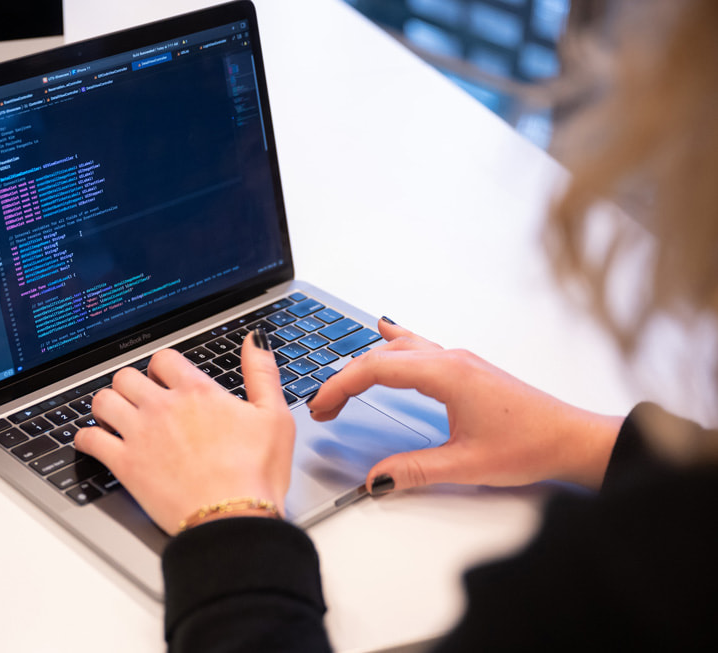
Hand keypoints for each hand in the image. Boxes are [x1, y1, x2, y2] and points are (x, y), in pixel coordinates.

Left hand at [74, 330, 295, 534]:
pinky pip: (90, 440)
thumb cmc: (256, 473)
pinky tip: (92, 441)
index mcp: (197, 392)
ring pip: (103, 400)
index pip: (164, 358)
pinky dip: (86, 438)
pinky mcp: (125, 464)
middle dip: (131, 384)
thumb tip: (255, 340)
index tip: (164, 377)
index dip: (162, 366)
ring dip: (106, 405)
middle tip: (138, 398)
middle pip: (127, 376)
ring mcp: (140, 435)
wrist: (232, 518)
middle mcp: (163, 407)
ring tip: (114, 416)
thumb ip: (261, 373)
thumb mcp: (273, 416)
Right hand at [308, 319, 623, 492]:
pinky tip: (386, 333)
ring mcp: (459, 361)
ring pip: (399, 350)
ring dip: (366, 364)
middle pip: (381, 356)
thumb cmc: (531, 444)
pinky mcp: (466, 369)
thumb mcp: (466, 465)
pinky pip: (419, 346)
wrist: (571, 438)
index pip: (376, 369)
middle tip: (323, 406)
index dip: (340, 385)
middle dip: (345, 378)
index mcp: (446, 374)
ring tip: (343, 386)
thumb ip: (414, 470)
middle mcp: (451, 360)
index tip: (320, 405)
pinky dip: (394, 344)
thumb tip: (375, 479)